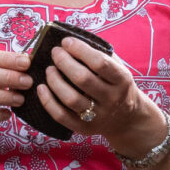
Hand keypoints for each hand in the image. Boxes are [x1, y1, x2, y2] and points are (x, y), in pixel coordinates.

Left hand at [41, 39, 166, 157]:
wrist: (127, 119)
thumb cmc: (117, 86)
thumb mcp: (118, 69)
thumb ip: (100, 55)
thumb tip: (71, 41)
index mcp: (122, 81)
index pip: (100, 63)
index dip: (80, 49)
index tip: (66, 41)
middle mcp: (112, 99)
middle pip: (83, 79)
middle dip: (64, 62)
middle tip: (55, 52)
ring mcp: (98, 116)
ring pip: (71, 98)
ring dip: (55, 81)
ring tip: (49, 69)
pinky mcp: (84, 128)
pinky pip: (62, 116)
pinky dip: (48, 102)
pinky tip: (41, 88)